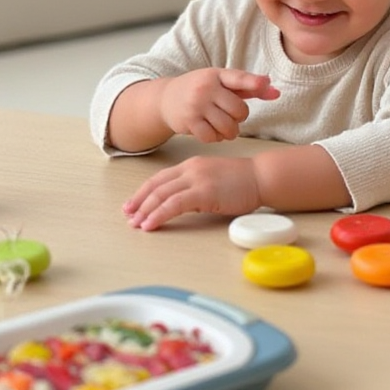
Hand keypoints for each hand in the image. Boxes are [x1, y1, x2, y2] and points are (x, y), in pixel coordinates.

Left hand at [123, 156, 261, 229]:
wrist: (261, 177)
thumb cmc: (243, 181)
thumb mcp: (213, 179)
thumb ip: (196, 187)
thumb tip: (182, 203)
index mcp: (192, 165)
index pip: (160, 178)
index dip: (144, 192)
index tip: (133, 204)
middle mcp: (191, 169)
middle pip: (156, 185)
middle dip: (139, 202)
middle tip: (128, 216)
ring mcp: (197, 179)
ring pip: (162, 195)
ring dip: (145, 210)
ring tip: (136, 223)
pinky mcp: (204, 192)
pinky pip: (174, 204)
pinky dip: (159, 214)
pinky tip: (150, 224)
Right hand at [159, 69, 279, 143]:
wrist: (166, 99)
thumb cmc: (202, 90)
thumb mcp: (223, 83)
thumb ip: (250, 87)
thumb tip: (276, 92)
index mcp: (216, 75)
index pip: (237, 78)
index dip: (253, 81)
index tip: (265, 83)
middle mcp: (206, 88)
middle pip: (239, 110)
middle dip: (240, 117)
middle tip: (232, 116)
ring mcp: (196, 105)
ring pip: (227, 127)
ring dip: (230, 131)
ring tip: (225, 126)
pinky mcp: (188, 122)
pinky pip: (212, 137)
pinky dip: (216, 138)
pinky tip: (212, 132)